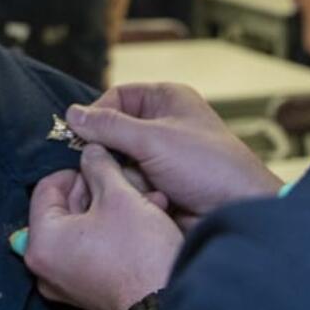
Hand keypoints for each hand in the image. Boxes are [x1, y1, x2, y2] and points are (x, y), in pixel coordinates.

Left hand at [26, 145, 182, 309]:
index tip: (99, 164)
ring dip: (111, 207)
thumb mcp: (119, 196)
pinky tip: (142, 217)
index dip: (76, 170)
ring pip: (82, 227)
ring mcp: (65, 281)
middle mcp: (45, 265)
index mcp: (41, 241)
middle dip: (98, 190)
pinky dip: (111, 231)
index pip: (46, 187)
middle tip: (124, 179)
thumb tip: (91, 152)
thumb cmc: (138, 253)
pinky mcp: (85, 290)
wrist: (163, 304)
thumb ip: (99, 167)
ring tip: (143, 196)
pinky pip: (90, 249)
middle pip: (64, 208)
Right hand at [66, 83, 281, 227]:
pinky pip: (130, 182)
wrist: (238, 212)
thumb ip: (109, 126)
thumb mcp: (154, 139)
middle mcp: (163, 123)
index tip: (79, 135)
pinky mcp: (160, 183)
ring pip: (119, 159)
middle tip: (103, 165)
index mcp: (167, 99)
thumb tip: (71, 114)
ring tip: (139, 184)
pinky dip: (132, 190)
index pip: (117, 96)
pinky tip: (145, 198)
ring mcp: (161, 155)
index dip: (97, 114)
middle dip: (109, 150)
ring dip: (123, 174)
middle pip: (114, 130)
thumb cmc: (209, 167)